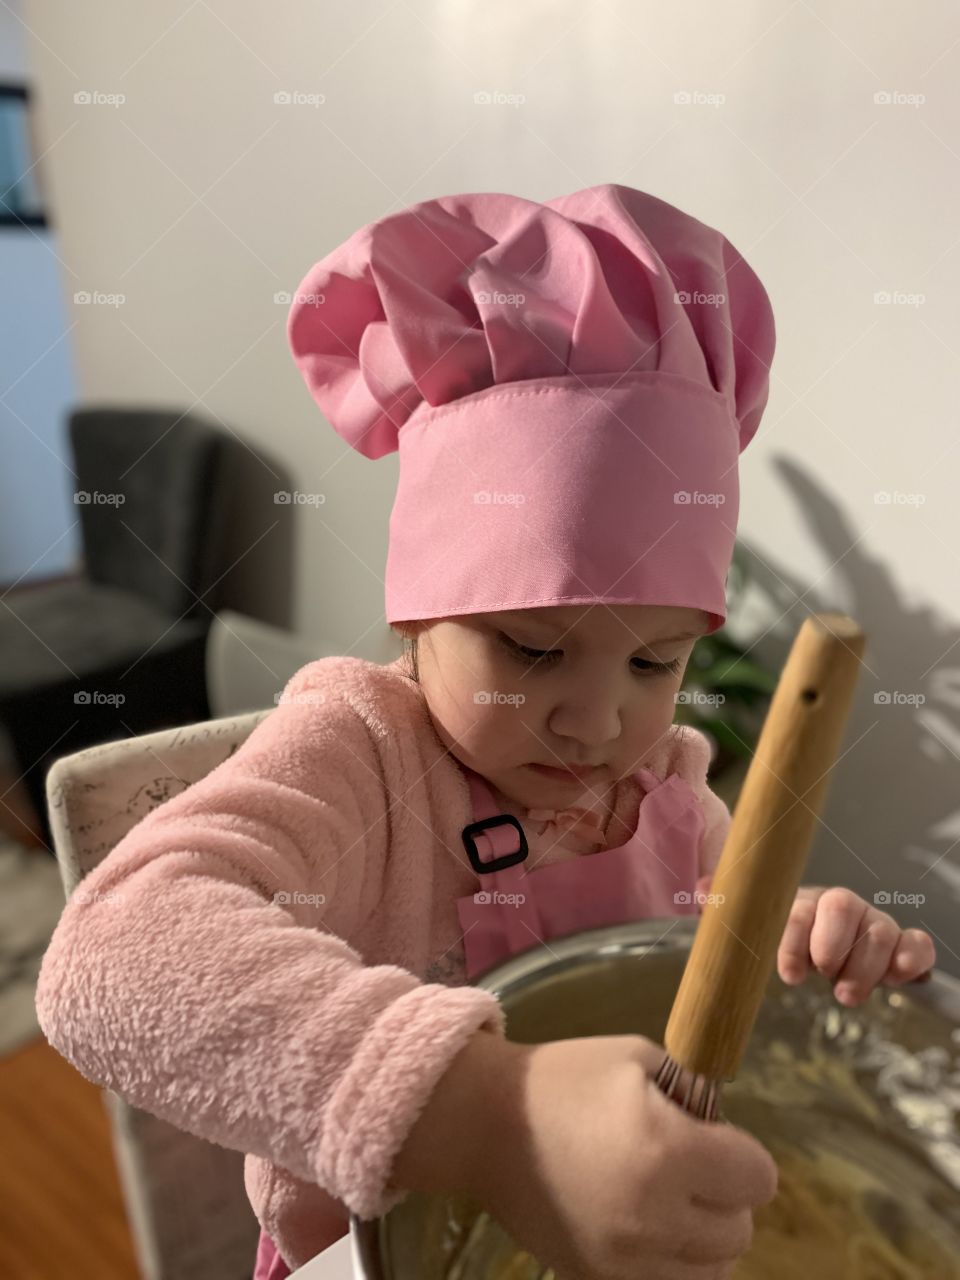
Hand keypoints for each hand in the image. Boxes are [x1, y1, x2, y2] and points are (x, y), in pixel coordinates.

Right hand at [467, 1033, 777, 1279]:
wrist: (485, 1125)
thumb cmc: (563, 1079)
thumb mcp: (635, 1059)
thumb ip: (691, 1095)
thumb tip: (724, 1129)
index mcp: (667, 1149)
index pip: (759, 1179)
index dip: (742, 1155)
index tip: (715, 1139)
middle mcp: (654, 1214)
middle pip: (740, 1230)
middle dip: (725, 1195)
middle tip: (689, 1167)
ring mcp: (625, 1260)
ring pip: (714, 1271)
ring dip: (704, 1237)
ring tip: (671, 1202)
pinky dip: (673, 1263)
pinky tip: (649, 1229)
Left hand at [695, 876, 935, 1006]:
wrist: (824, 949)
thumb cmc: (786, 939)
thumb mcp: (756, 928)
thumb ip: (729, 908)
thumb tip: (700, 889)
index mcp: (802, 901)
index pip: (797, 909)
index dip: (793, 939)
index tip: (790, 974)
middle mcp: (841, 907)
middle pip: (842, 907)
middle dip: (833, 945)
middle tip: (826, 977)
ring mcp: (873, 924)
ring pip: (879, 931)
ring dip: (866, 965)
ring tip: (847, 995)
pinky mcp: (901, 946)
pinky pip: (916, 944)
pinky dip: (912, 956)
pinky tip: (900, 977)